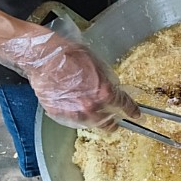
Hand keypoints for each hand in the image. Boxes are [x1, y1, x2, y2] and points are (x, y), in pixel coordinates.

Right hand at [0, 29, 140, 129]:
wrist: (44, 57)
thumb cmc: (70, 56)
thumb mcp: (98, 64)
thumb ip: (108, 81)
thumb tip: (114, 91)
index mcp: (105, 93)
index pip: (124, 106)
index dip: (132, 111)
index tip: (137, 115)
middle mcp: (91, 107)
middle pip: (108, 123)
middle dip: (113, 122)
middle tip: (115, 121)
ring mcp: (75, 113)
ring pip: (91, 124)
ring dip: (96, 120)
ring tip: (94, 113)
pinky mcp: (59, 114)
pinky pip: (74, 120)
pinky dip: (78, 117)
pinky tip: (77, 108)